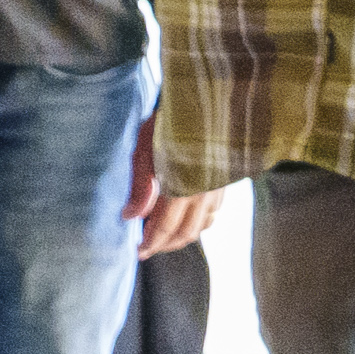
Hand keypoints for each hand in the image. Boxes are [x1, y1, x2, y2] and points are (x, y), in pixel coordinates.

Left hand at [129, 123, 221, 259]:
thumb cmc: (166, 124)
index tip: (137, 252)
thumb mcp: (144, 151)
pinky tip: (186, 221)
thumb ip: (140, 187)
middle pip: (186, 232)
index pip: (165, 227)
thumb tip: (129, 217)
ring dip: (183, 236)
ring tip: (163, 238)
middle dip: (166, 244)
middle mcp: (204, 193)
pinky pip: (214, 211)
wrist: (201, 102)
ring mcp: (217, 188)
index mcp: (182, 187)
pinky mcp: (224, 180)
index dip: (151, 242)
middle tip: (147, 248)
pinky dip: (199, 222)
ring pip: (203, 224)